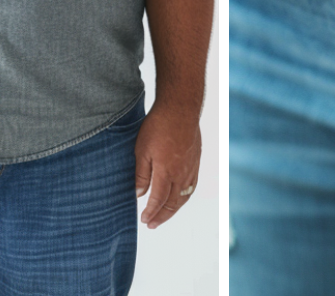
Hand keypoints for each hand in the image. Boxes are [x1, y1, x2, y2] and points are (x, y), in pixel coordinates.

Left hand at [134, 102, 202, 229]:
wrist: (180, 109)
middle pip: (172, 203)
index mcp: (166, 173)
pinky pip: (192, 186)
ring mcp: (191, 169)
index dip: (151, 212)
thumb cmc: (158, 127)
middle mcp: (181, 175)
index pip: (158, 200)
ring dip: (173, 209)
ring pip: (183, 197)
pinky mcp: (196, 161)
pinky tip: (180, 198)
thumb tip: (139, 194)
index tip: (144, 220)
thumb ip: (141, 174)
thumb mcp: (142, 150)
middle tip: (152, 224)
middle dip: (162, 216)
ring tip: (164, 215)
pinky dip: (184, 197)